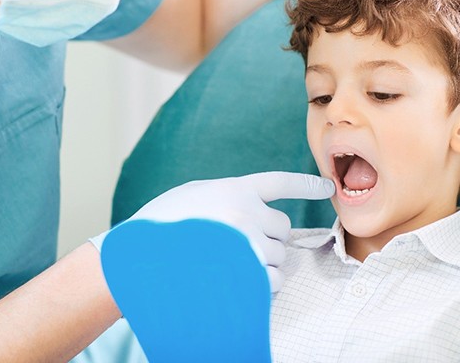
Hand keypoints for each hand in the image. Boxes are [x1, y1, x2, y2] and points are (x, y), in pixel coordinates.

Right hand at [126, 171, 333, 290]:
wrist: (139, 254)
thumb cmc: (165, 221)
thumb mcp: (196, 194)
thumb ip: (228, 195)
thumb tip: (254, 206)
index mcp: (234, 189)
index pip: (280, 182)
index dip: (306, 184)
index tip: (326, 186)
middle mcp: (246, 213)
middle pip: (283, 227)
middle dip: (270, 235)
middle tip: (242, 240)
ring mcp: (247, 244)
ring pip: (280, 256)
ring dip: (264, 260)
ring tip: (232, 259)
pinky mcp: (245, 274)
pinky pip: (273, 281)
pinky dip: (263, 283)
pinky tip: (239, 278)